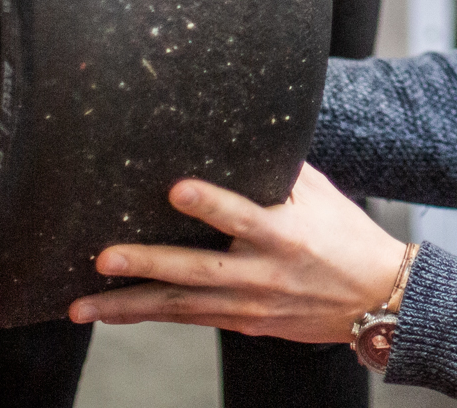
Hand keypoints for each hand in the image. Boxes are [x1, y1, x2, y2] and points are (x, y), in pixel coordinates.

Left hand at [69, 165, 408, 344]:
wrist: (376, 299)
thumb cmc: (347, 236)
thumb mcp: (321, 196)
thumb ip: (280, 173)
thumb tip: (240, 134)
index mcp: (286, 234)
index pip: (242, 215)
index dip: (209, 203)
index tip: (175, 189)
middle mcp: (263, 273)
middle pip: (196, 270)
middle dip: (147, 265)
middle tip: (105, 258)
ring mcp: (249, 303)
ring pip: (179, 306)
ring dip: (127, 305)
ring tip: (80, 304)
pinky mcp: (242, 322)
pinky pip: (186, 319)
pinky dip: (146, 316)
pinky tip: (110, 313)